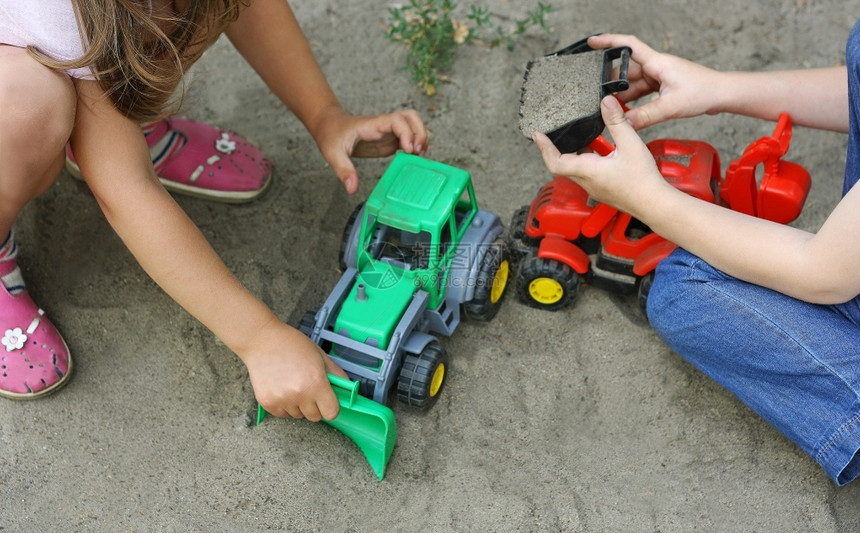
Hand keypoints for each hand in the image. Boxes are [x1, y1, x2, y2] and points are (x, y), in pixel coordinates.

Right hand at [243, 320, 348, 421]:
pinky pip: (282, 414)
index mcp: (316, 382)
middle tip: (308, 388)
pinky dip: (283, 405)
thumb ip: (336, 374)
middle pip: (315, 417)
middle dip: (315, 406)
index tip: (327, 401)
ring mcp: (282, 399)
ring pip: (298, 415)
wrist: (262, 340)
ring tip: (292, 384)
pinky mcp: (267, 402)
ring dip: (298, 405)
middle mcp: (300, 394)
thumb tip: (348, 389)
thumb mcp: (320, 356)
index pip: (331, 413)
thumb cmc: (292, 344)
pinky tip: (281, 387)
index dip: (331, 407)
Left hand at [311, 106, 428, 193]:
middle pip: (411, 117)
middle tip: (418, 152)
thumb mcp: (334, 154)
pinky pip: (408, 138)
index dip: (407, 132)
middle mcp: (384, 126)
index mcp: (373, 125)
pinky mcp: (389, 140)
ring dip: (421, 138)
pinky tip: (413, 159)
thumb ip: (344, 171)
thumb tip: (352, 189)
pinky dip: (415, 146)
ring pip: (413, 125)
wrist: (329, 125)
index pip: (397, 120)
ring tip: (419, 156)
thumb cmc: (331, 134)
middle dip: (420, 132)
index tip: (408, 149)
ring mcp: (388, 132)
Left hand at [533, 96, 668, 218]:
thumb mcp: (631, 144)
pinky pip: (587, 174)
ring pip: (576, 169)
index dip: (544, 148)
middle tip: (556, 133)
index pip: (555, 162)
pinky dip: (588, 160)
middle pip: (563, 164)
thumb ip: (616, 122)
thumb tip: (606, 102)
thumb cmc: (643, 181)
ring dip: (576, 153)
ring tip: (583, 136)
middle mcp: (587, 182)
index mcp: (588, 171)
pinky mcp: (602, 190)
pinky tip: (601, 151)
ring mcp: (594, 188)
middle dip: (558, 148)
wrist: (655, 204)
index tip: (538, 136)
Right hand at [587, 34, 723, 129]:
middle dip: (611, 81)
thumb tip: (623, 122)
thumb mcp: (670, 106)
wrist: (722, 95)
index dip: (608, 41)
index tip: (592, 42)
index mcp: (656, 63)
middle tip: (597, 93)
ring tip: (611, 108)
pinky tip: (627, 112)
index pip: (627, 45)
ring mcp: (659, 76)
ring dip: (623, 95)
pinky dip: (633, 102)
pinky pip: (641, 92)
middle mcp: (656, 67)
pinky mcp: (662, 86)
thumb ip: (645, 116)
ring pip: (633, 84)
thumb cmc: (703, 92)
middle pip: (626, 70)